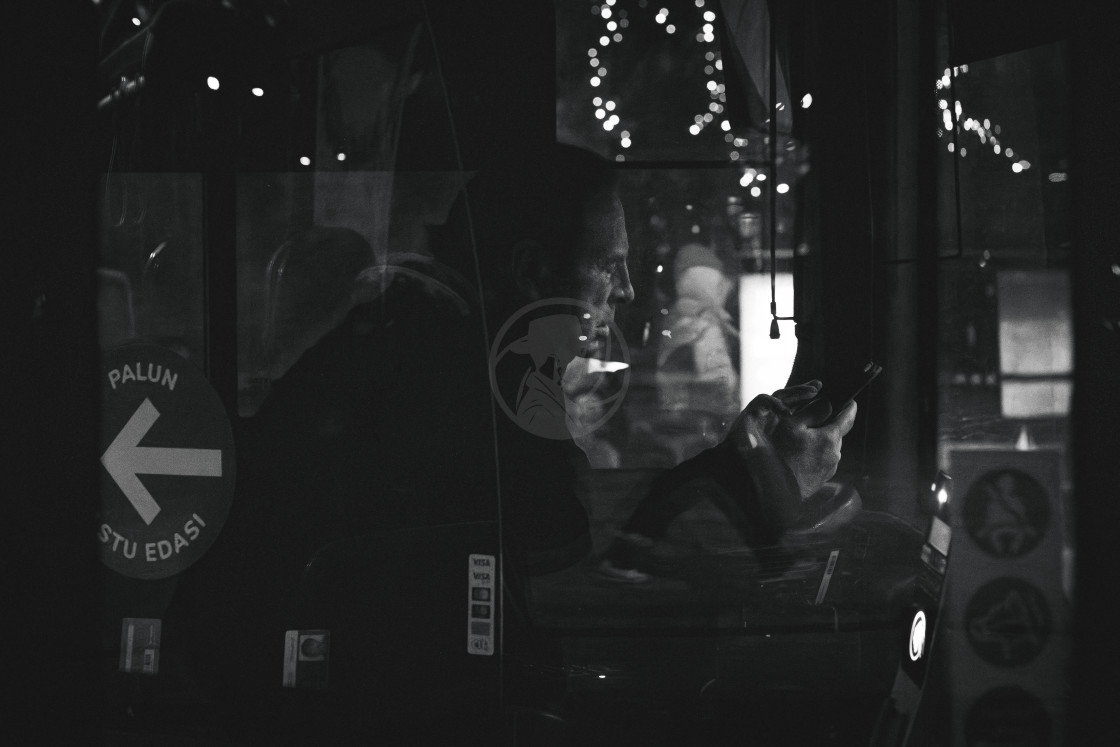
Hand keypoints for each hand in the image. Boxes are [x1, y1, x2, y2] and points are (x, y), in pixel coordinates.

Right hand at [727, 380, 857, 499]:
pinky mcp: (821, 480)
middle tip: (813, 420)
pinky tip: (798, 456)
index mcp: (830, 438)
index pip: (847, 419)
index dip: (850, 408)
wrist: (773, 491)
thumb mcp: (791, 425)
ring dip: (819, 441)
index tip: (851, 401)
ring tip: (801, 440)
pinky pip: (822, 460)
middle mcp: (834, 454)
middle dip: (828, 425)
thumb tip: (827, 404)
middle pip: (836, 434)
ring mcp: (829, 469)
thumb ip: (812, 411)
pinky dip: (814, 454)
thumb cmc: (779, 454)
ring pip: (828, 448)